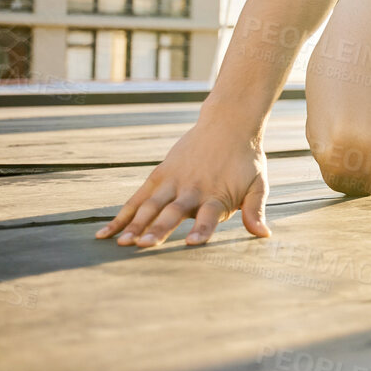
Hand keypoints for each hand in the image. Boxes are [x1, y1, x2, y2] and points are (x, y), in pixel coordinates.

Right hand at [96, 120, 271, 247]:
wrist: (229, 124)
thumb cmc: (245, 160)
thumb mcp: (258, 183)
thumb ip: (256, 209)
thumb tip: (264, 234)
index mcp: (218, 195)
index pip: (209, 215)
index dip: (201, 229)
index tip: (192, 243)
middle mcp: (193, 189)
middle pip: (174, 211)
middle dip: (159, 229)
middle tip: (144, 245)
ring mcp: (173, 181)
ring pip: (151, 205)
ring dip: (136, 224)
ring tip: (122, 242)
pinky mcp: (160, 175)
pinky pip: (137, 199)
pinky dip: (122, 215)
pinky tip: (106, 233)